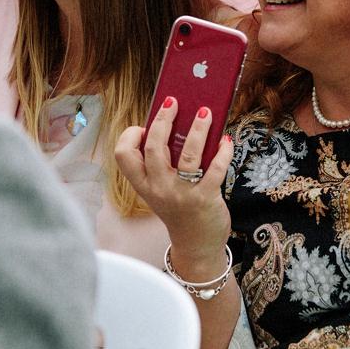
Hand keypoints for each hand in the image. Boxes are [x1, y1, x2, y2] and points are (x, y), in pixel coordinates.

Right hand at [114, 97, 232, 259]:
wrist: (197, 246)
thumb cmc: (180, 210)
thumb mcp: (162, 190)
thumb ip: (164, 163)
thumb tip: (181, 124)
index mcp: (143, 185)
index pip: (123, 155)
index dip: (129, 136)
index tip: (142, 126)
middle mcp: (158, 188)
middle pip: (154, 147)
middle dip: (163, 119)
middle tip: (173, 102)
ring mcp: (182, 194)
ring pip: (188, 154)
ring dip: (198, 129)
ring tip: (205, 112)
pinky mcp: (205, 198)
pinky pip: (215, 168)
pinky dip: (223, 151)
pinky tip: (226, 141)